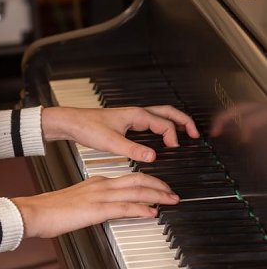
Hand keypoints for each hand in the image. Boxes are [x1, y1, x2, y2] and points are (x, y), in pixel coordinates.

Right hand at [12, 172, 179, 237]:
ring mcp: (99, 196)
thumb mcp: (78, 203)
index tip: (160, 188)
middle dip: (159, 186)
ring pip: (136, 191)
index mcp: (97, 182)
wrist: (37, 212)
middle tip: (173, 192)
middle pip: (137, 180)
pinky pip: (125, 207)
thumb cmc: (52, 210)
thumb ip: (95, 204)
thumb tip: (109, 211)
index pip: (129, 178)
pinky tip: (152, 212)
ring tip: (170, 200)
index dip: (148, 181)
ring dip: (157, 195)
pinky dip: (141, 209)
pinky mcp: (97, 209)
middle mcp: (101, 185)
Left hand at [41, 105, 198, 162]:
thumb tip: (153, 156)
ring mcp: (132, 117)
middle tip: (195, 134)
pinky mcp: (126, 123)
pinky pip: (150, 122)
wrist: (72, 123)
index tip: (175, 149)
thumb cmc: (88, 128)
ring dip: (173, 123)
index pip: (164, 123)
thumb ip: (133, 150)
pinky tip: (159, 139)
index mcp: (137, 115)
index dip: (173, 136)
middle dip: (184, 121)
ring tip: (183, 135)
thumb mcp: (112, 142)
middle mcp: (136, 113)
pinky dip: (161, 128)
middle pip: (168, 112)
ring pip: (160, 116)